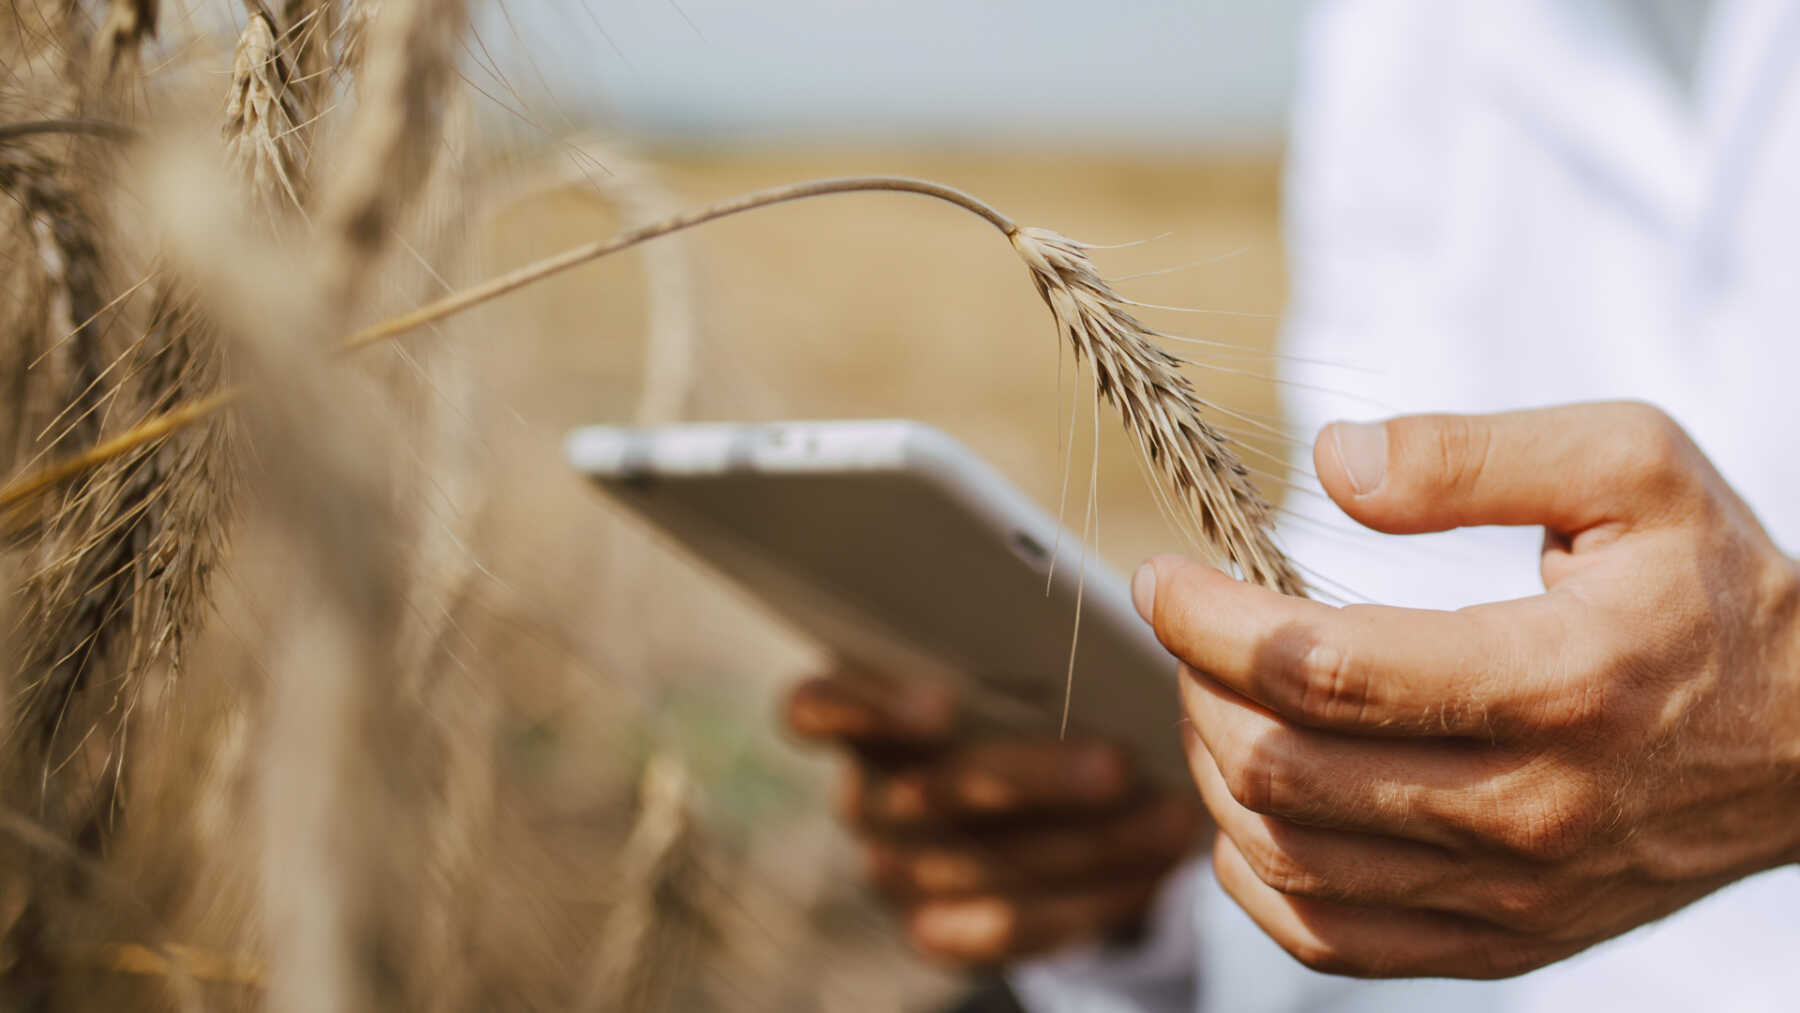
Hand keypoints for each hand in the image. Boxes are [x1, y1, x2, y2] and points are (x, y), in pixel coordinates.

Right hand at [784, 669, 1202, 965]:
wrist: (1029, 803)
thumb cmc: (1025, 695)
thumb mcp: (1017, 659)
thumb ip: (1029, 647)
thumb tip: (1119, 619)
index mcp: (860, 708)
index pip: (817, 706)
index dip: (866, 709)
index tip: (938, 705)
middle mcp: (865, 793)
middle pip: (924, 794)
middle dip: (1029, 780)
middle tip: (1117, 762)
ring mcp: (892, 867)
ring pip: (974, 869)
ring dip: (1084, 847)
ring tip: (1168, 816)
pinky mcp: (932, 928)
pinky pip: (1001, 930)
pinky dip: (1082, 905)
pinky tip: (1149, 872)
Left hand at [1138, 402, 1799, 977]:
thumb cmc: (1717, 588)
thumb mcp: (1628, 467)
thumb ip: (1472, 454)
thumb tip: (1329, 464)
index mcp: (1556, 681)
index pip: (1322, 668)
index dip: (1210, 619)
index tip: (1162, 576)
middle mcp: (1530, 808)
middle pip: (1285, 771)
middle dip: (1198, 688)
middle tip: (1189, 630)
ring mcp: (1514, 894)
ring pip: (1290, 860)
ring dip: (1214, 774)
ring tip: (1213, 699)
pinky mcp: (1505, 942)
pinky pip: (1331, 941)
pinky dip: (1256, 878)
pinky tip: (1251, 806)